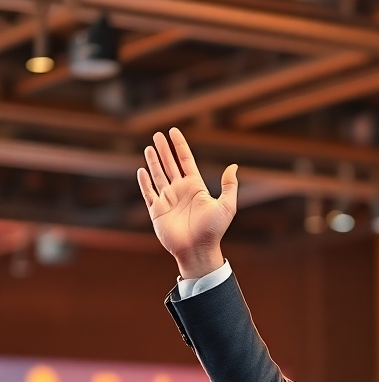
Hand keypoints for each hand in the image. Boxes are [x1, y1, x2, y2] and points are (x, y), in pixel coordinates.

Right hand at [137, 127, 237, 278]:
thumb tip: (234, 167)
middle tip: (158, 134)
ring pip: (158, 175)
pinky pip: (148, 193)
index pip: (185, 161)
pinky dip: (144, 182)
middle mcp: (180, 191)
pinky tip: (141, 170)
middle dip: (164, 149)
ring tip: (150, 147)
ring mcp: (168, 200)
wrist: (198, 250)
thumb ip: (229, 186)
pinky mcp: (157, 210)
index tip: (173, 131)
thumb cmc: (213, 230)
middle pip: (170, 164)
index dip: (179, 145)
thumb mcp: (226, 206)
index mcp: (196, 187)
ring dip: (153, 161)